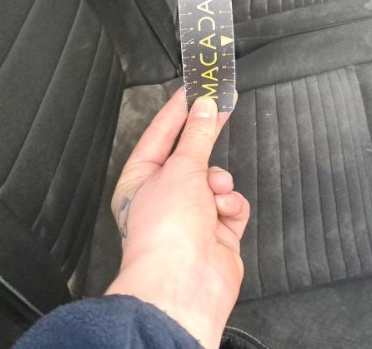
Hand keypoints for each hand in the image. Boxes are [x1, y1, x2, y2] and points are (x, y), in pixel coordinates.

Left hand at [105, 92, 248, 348]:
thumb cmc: (166, 229)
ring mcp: (191, 217)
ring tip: (214, 192)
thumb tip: (205, 107)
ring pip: (216, 179)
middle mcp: (164, 197)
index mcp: (139, 181)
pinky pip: (232, 204)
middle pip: (191, 156)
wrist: (184, 283)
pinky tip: (222, 215)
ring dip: (219, 182)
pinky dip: (231, 206)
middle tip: (222, 107)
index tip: (196, 87)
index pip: (160, 135)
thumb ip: (198, 135)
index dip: (178, 110)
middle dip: (205, 143)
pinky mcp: (217, 233)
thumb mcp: (181, 168)